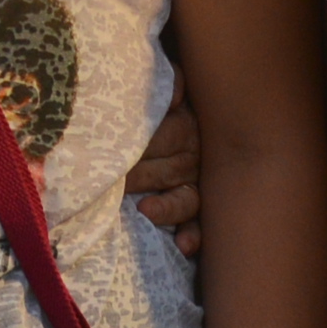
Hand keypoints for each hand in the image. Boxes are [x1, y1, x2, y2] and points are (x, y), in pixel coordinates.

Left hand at [125, 90, 201, 255]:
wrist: (214, 120)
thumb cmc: (170, 106)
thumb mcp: (171, 88)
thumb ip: (172, 81)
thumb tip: (175, 92)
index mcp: (186, 127)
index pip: (164, 136)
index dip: (138, 144)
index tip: (112, 153)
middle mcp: (194, 159)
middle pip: (166, 170)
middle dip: (139, 177)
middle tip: (114, 184)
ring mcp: (197, 186)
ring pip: (186, 201)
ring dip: (168, 208)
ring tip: (145, 211)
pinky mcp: (199, 209)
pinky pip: (200, 226)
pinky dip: (194, 237)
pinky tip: (183, 246)